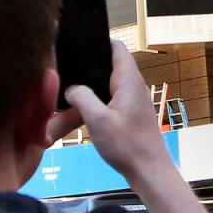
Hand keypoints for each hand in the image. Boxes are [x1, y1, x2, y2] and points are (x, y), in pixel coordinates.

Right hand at [63, 40, 168, 178]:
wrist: (148, 170)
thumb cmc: (127, 145)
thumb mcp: (97, 120)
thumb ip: (82, 97)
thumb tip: (71, 88)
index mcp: (129, 80)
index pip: (117, 48)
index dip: (99, 42)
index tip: (77, 46)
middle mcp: (134, 86)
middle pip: (108, 67)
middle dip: (87, 70)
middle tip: (65, 74)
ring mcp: (133, 100)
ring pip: (106, 87)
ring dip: (89, 92)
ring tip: (66, 96)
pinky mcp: (130, 114)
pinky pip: (109, 102)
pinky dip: (95, 105)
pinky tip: (78, 114)